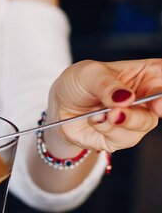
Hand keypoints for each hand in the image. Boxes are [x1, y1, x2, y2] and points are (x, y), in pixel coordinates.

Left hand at [46, 59, 161, 154]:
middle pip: (159, 106)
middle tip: (117, 112)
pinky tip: (94, 119)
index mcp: (145, 75)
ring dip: (120, 121)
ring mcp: (135, 119)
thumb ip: (107, 85)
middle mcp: (145, 98)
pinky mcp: (121, 138)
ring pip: (142, 125)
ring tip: (98, 114)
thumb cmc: (78, 83)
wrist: (60, 106)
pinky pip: (122, 138)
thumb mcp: (89, 74)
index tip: (157, 103)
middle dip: (138, 112)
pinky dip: (106, 129)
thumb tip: (126, 98)